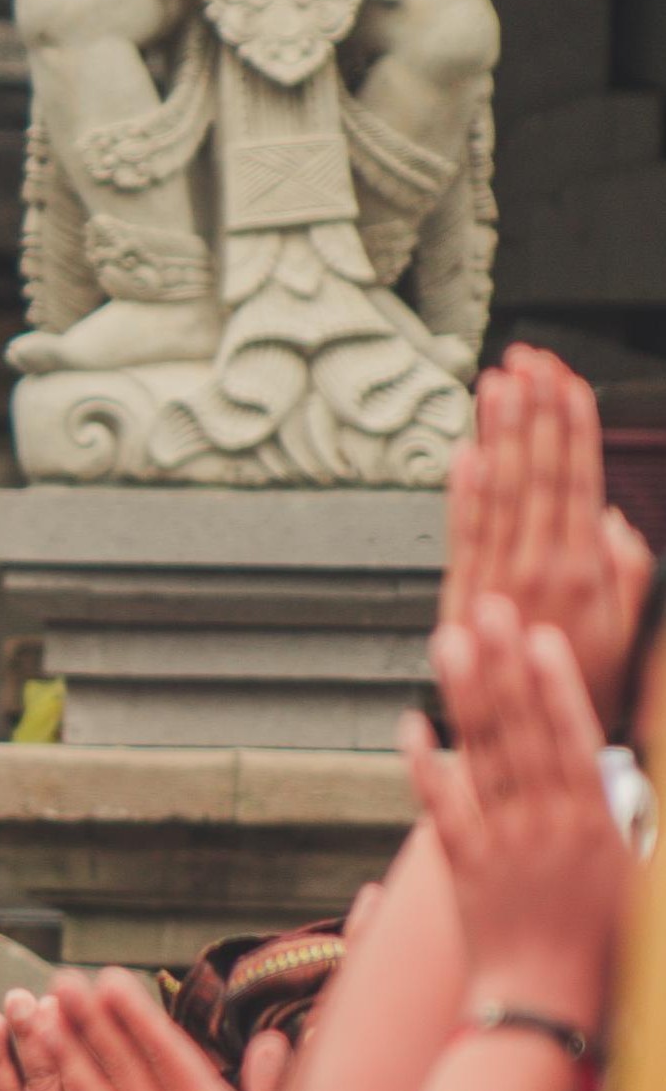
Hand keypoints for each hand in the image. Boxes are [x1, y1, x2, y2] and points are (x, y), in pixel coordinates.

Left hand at [403, 600, 631, 1029]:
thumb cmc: (608, 951)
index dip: (554, 685)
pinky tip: (408, 721)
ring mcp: (501, 845)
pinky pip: (439, 809)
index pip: (573, 739)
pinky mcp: (461, 868)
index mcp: (597, 826)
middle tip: (487, 608)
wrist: (551, 1013)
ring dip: (463, 696)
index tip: (540, 636)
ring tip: (448, 640)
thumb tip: (608, 764)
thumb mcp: (635, 878)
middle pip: (522, 732)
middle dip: (504, 666)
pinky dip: (422, 765)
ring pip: (480, 757)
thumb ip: (622, 819)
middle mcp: (547, 827)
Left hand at [440, 347, 653, 735]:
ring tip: (496, 383)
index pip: (579, 477)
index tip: (565, 379)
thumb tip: (607, 515)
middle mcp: (543, 565)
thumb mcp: (627, 617)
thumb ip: (622, 562)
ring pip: (501, 491)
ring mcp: (498, 577)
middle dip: (535, 411)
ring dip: (499, 433)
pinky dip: (463, 490)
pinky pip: (463, 531)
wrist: (533, 731)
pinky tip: (464, 452)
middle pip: (540, 472)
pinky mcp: (462, 590)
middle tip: (529, 359)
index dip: (571, 424)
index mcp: (588, 566)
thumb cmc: (586, 672)